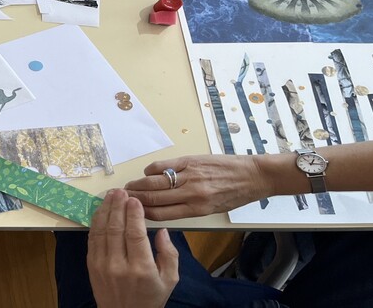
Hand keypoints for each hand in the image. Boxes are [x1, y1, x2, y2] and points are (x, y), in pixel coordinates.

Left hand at [87, 189, 178, 307]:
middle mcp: (119, 266)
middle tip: (121, 191)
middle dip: (118, 206)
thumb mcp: (170, 280)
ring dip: (105, 210)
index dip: (134, 214)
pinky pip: (92, 238)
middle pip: (116, 229)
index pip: (135, 235)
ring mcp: (102, 265)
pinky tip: (101, 210)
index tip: (135, 199)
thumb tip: (162, 230)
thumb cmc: (151, 298)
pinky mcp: (92, 265)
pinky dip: (96, 222)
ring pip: (101, 231)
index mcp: (141, 269)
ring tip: (111, 195)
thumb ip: (169, 254)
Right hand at [125, 154, 272, 219]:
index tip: (129, 212)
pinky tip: (147, 172)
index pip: (160, 213)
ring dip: (137, 184)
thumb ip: (187, 209)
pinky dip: (151, 169)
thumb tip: (161, 207)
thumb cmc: (234, 196)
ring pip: (154, 181)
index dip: (141, 213)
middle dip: (133, 198)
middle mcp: (191, 193)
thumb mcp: (212, 210)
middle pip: (153, 197)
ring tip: (127, 186)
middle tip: (119, 198)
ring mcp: (189, 175)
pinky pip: (163, 166)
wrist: (252, 176)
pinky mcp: (190, 160)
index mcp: (196, 209)